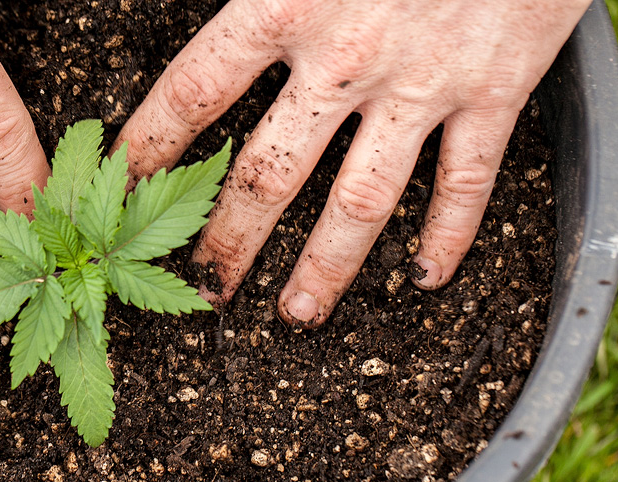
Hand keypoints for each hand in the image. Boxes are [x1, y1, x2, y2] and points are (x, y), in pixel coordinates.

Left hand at [115, 0, 590, 326]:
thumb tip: (211, 34)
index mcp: (287, 3)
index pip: (196, 92)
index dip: (152, 146)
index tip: (123, 188)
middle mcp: (347, 58)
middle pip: (271, 172)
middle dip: (231, 238)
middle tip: (208, 286)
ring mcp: (422, 84)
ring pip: (361, 201)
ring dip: (326, 268)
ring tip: (296, 314)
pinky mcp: (495, 90)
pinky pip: (467, 181)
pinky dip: (449, 236)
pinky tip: (426, 279)